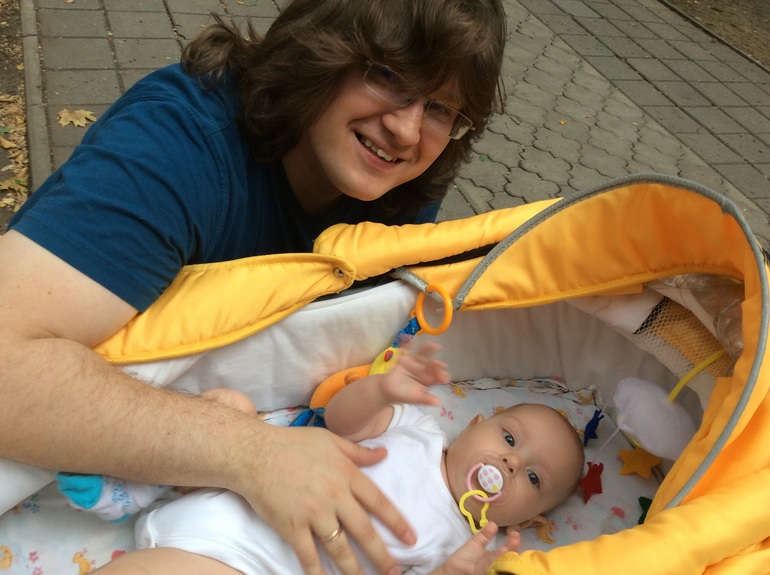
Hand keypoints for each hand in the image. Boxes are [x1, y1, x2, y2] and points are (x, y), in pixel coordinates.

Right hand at [236, 424, 414, 574]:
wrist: (254, 454)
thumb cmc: (292, 443)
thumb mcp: (329, 440)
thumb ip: (357, 451)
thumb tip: (384, 454)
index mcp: (346, 475)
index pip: (379, 502)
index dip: (397, 522)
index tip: (411, 538)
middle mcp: (334, 496)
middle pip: (364, 531)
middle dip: (382, 555)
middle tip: (395, 572)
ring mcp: (313, 514)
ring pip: (340, 548)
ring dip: (355, 569)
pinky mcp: (292, 527)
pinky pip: (309, 555)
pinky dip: (318, 573)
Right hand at [379, 342, 448, 407]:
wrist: (388, 390)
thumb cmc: (404, 394)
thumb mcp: (415, 398)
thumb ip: (426, 399)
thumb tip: (439, 403)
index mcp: (429, 379)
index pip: (437, 377)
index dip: (441, 376)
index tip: (445, 378)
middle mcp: (424, 368)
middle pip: (431, 364)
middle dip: (436, 364)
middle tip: (441, 365)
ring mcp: (415, 362)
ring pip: (422, 354)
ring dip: (428, 349)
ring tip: (434, 346)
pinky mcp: (405, 357)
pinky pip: (406, 349)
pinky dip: (406, 343)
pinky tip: (408, 337)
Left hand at [430, 523, 519, 574]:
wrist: (451, 569)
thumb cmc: (466, 558)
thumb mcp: (476, 543)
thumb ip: (485, 535)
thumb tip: (493, 523)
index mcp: (495, 558)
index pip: (509, 550)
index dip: (514, 542)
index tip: (515, 532)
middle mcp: (494, 565)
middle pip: (508, 558)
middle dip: (513, 548)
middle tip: (515, 537)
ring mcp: (487, 570)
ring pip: (498, 564)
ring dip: (504, 557)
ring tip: (506, 548)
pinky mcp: (477, 572)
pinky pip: (486, 568)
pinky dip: (492, 562)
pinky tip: (497, 554)